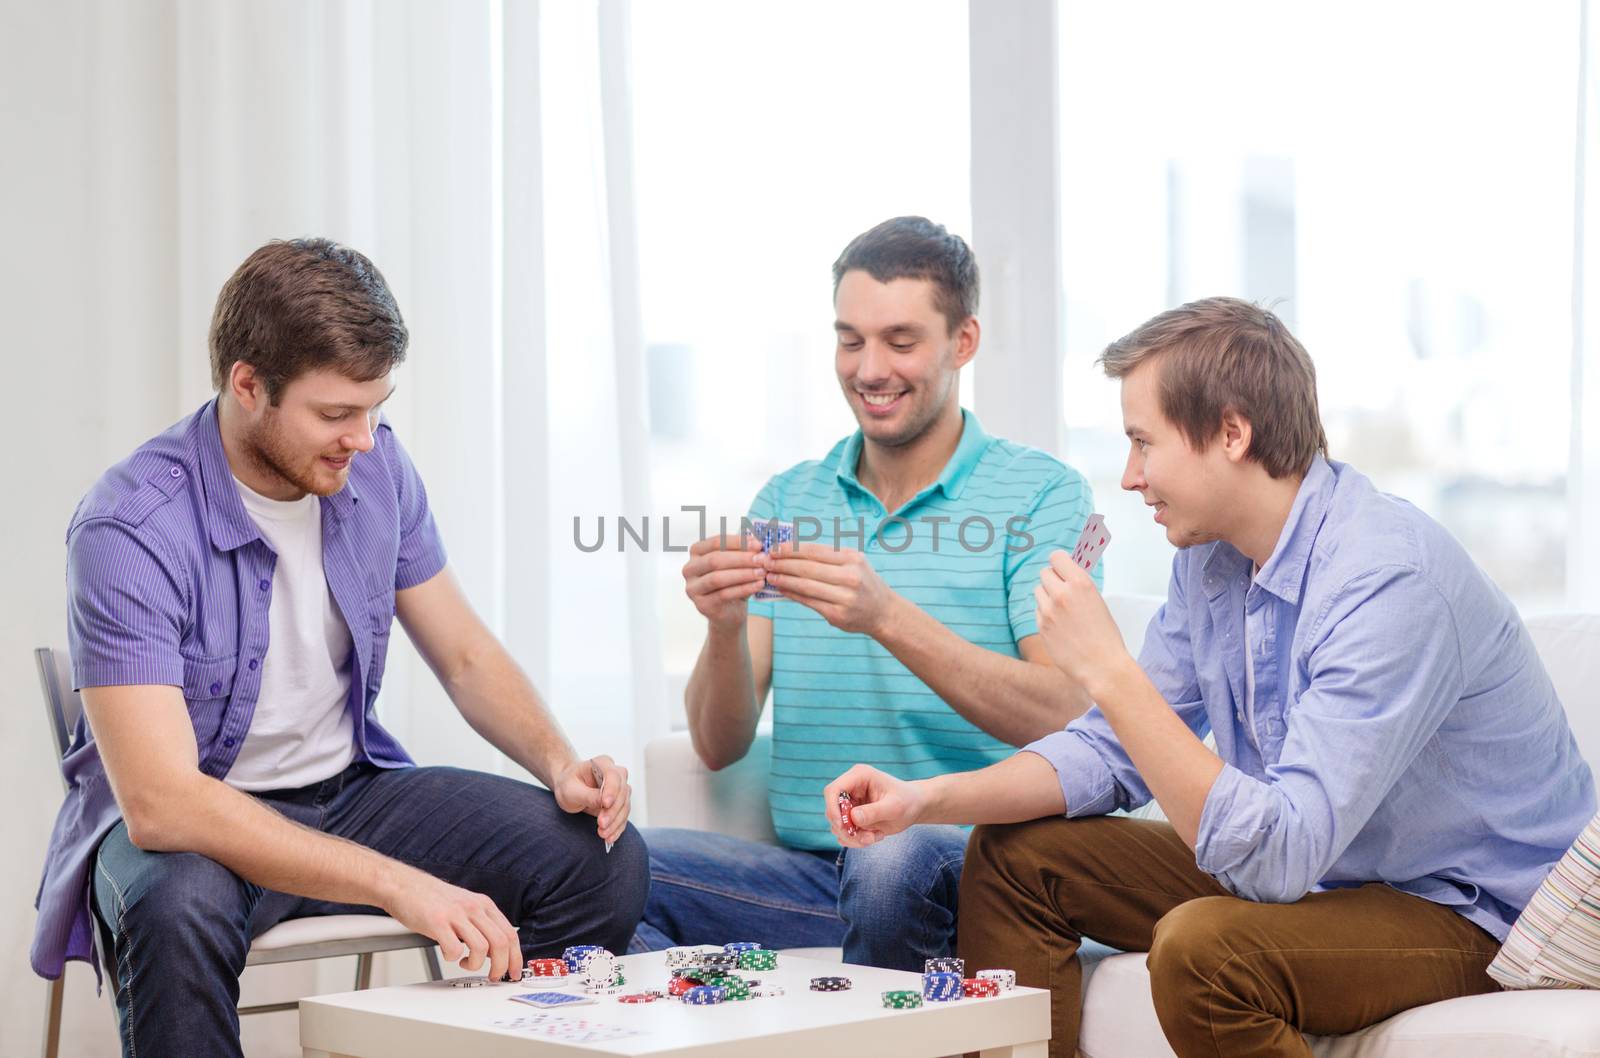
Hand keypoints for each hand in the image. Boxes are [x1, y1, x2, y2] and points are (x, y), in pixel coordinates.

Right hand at [386, 867, 521, 982]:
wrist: (404, 885)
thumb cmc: (432, 899)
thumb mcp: (466, 906)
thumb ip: (481, 924)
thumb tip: (495, 951)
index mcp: (484, 905)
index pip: (510, 934)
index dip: (515, 957)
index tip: (514, 972)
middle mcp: (474, 908)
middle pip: (501, 943)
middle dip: (501, 966)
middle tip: (493, 976)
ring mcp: (456, 914)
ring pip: (482, 948)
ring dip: (476, 964)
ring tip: (466, 963)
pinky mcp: (437, 922)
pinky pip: (454, 949)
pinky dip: (453, 958)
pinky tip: (448, 953)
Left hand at [551, 754, 630, 845]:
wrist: (569, 787)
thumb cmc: (568, 784)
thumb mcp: (570, 790)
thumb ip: (587, 795)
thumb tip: (603, 804)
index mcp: (602, 763)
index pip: (614, 775)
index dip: (612, 790)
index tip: (605, 804)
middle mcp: (616, 774)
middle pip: (623, 792)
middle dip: (613, 811)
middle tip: (601, 824)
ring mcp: (620, 789)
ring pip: (625, 806)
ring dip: (616, 822)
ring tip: (603, 834)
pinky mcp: (620, 803)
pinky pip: (623, 816)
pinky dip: (618, 827)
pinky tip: (610, 837)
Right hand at [683, 533, 768, 630]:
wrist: (729, 612)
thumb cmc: (733, 582)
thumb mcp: (737, 564)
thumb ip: (743, 552)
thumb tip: (756, 543)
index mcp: (696, 552)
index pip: (716, 542)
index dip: (738, 542)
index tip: (759, 545)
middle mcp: (689, 569)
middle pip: (715, 560)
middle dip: (742, 559)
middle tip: (762, 560)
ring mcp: (692, 588)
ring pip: (718, 578)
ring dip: (743, 574)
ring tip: (762, 573)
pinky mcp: (701, 605)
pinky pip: (724, 595)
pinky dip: (744, 589)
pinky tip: (758, 585)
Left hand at [763, 542, 898, 635]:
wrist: (883, 612)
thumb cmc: (863, 583)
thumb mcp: (854, 562)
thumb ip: (829, 556)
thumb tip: (793, 549)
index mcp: (852, 559)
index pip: (815, 551)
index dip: (791, 549)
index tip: (774, 548)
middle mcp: (850, 577)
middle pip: (808, 567)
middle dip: (782, 564)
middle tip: (764, 561)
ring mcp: (844, 597)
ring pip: (806, 585)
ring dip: (783, 580)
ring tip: (769, 576)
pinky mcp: (837, 614)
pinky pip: (809, 602)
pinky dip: (792, 594)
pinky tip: (781, 589)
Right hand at [822, 764, 927, 847]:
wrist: (915, 808)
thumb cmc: (907, 801)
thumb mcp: (895, 807)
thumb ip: (875, 811)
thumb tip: (853, 817)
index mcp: (858, 777)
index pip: (833, 790)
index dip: (832, 808)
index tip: (843, 826)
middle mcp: (850, 788)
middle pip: (832, 810)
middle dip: (846, 828)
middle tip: (867, 838)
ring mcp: (850, 803)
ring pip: (837, 825)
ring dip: (853, 837)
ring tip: (875, 837)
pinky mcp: (852, 817)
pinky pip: (844, 833)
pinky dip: (856, 840)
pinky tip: (875, 836)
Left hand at [1033, 551, 1130, 693]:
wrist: (1101, 666)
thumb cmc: (1105, 636)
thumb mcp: (1097, 601)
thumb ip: (1078, 585)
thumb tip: (1066, 572)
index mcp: (1081, 583)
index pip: (1057, 557)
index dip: (1059, 563)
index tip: (1062, 568)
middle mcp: (1062, 594)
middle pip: (1045, 573)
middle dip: (1053, 579)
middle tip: (1063, 591)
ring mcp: (1048, 611)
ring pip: (1038, 591)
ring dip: (1047, 596)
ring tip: (1063, 611)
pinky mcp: (1041, 626)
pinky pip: (1037, 611)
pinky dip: (1045, 614)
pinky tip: (1060, 626)